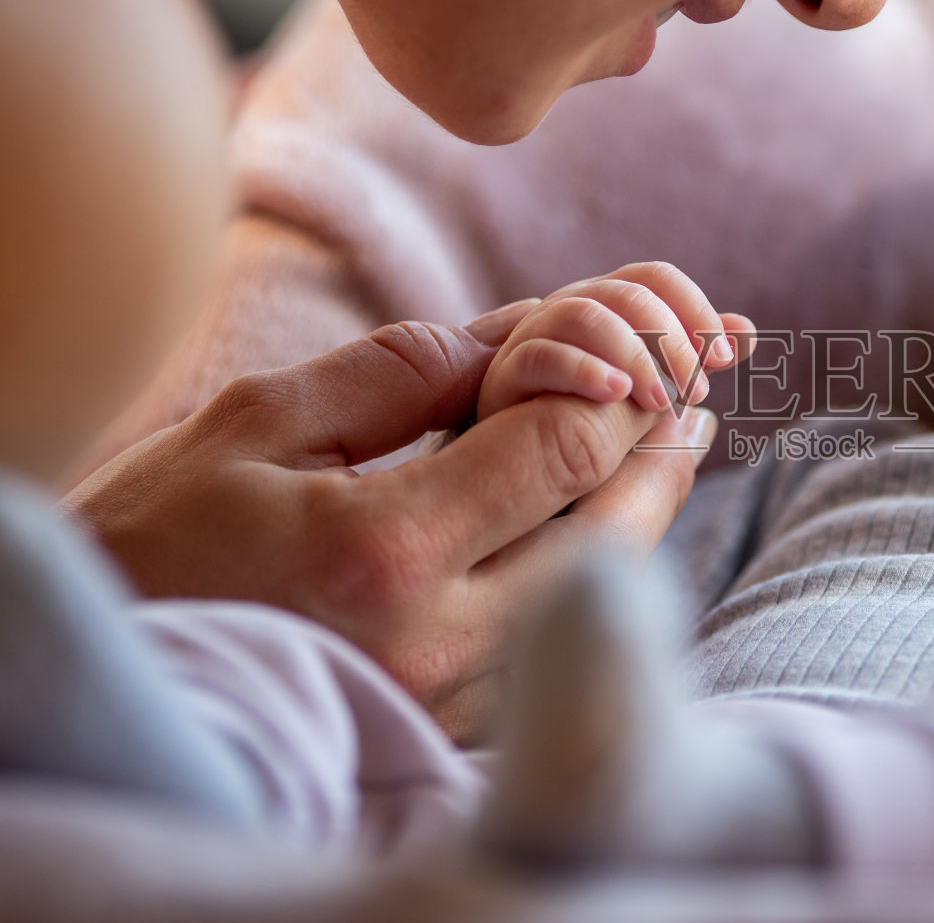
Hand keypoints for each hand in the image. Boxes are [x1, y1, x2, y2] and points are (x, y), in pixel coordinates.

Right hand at [62, 300, 722, 741]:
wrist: (115, 676)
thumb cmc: (152, 545)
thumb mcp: (253, 427)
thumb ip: (399, 370)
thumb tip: (522, 331)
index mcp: (385, 551)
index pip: (564, 448)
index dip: (622, 385)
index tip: (646, 346)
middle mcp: (440, 640)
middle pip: (615, 529)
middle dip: (663, 447)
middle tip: (694, 386)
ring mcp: (452, 697)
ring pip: (602, 590)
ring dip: (645, 506)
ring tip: (668, 439)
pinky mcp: (453, 725)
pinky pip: (561, 631)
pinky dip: (596, 564)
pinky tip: (600, 512)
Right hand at [478, 261, 753, 422]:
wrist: (522, 454)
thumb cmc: (596, 412)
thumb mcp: (655, 382)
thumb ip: (694, 355)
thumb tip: (748, 333)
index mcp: (609, 301)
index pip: (656, 277)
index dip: (696, 310)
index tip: (728, 357)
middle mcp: (571, 305)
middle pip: (628, 295)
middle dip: (673, 341)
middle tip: (699, 391)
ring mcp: (535, 336)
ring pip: (586, 316)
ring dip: (635, 355)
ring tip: (662, 401)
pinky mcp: (506, 374)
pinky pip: (543, 356)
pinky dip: (585, 370)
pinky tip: (617, 395)